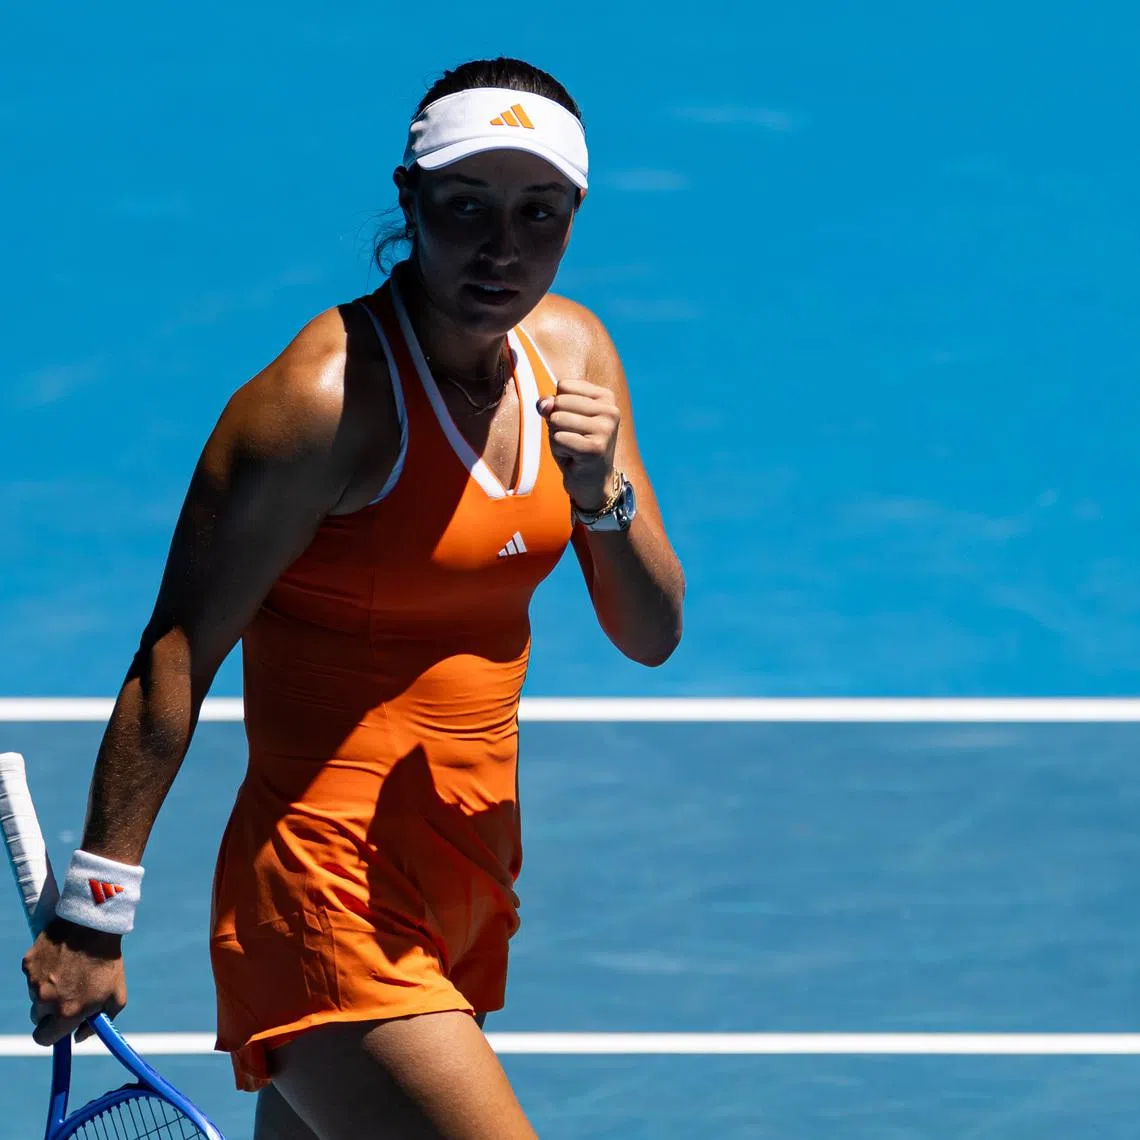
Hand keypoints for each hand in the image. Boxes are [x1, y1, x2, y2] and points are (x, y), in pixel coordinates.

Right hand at [23, 918, 126, 1045]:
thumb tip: (79, 1036)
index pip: (44, 1039)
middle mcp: (46, 1001)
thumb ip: (99, 1024)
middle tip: (67, 995)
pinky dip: (43, 970)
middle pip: (38, 1018)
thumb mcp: (116, 997)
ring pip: (36, 995)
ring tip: (69, 970)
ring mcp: (34, 982)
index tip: (59, 1027)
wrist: (94, 925)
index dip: (52, 1035)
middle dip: (50, 1012)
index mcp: (66, 1013)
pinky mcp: (28, 964)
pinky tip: (61, 958)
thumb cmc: (108, 962)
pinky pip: (32, 975)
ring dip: (48, 989)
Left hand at [537, 378, 619, 510]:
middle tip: (572, 439)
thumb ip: (551, 405)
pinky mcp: (596, 448)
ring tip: (572, 448)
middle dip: (556, 423)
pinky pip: (559, 438)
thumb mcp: (562, 419)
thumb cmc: (576, 446)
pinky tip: (574, 458)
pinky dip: (559, 450)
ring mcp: (605, 429)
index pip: (564, 385)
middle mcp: (610, 410)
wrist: (593, 482)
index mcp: (606, 397)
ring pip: (557, 420)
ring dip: (557, 438)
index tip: (574, 424)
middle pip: (559, 402)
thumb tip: (543, 404)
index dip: (558, 406)